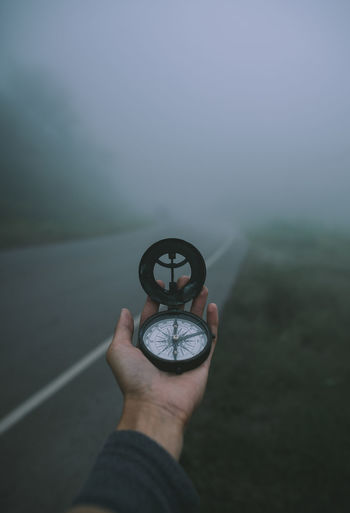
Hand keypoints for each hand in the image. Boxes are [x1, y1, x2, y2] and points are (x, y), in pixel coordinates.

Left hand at [106, 277, 218, 458]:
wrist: (155, 406)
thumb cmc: (134, 381)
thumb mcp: (119, 351)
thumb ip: (122, 330)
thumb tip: (124, 310)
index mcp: (149, 344)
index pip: (154, 315)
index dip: (157, 299)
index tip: (161, 284)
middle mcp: (168, 346)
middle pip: (177, 315)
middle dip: (181, 296)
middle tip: (184, 280)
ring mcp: (186, 352)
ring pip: (195, 322)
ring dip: (198, 303)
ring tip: (201, 286)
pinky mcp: (202, 359)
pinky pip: (210, 337)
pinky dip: (213, 321)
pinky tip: (213, 306)